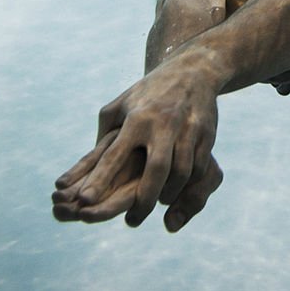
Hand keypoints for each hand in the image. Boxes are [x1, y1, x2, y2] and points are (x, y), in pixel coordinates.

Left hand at [52, 56, 223, 230]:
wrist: (193, 69)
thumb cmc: (149, 92)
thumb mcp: (121, 104)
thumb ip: (105, 134)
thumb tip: (87, 167)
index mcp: (137, 117)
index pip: (115, 153)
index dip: (100, 179)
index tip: (83, 201)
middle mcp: (163, 123)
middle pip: (156, 169)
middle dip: (143, 199)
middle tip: (131, 221)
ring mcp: (188, 128)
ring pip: (181, 172)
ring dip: (167, 195)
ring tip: (153, 207)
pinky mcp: (206, 133)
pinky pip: (198, 168)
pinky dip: (186, 185)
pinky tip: (173, 193)